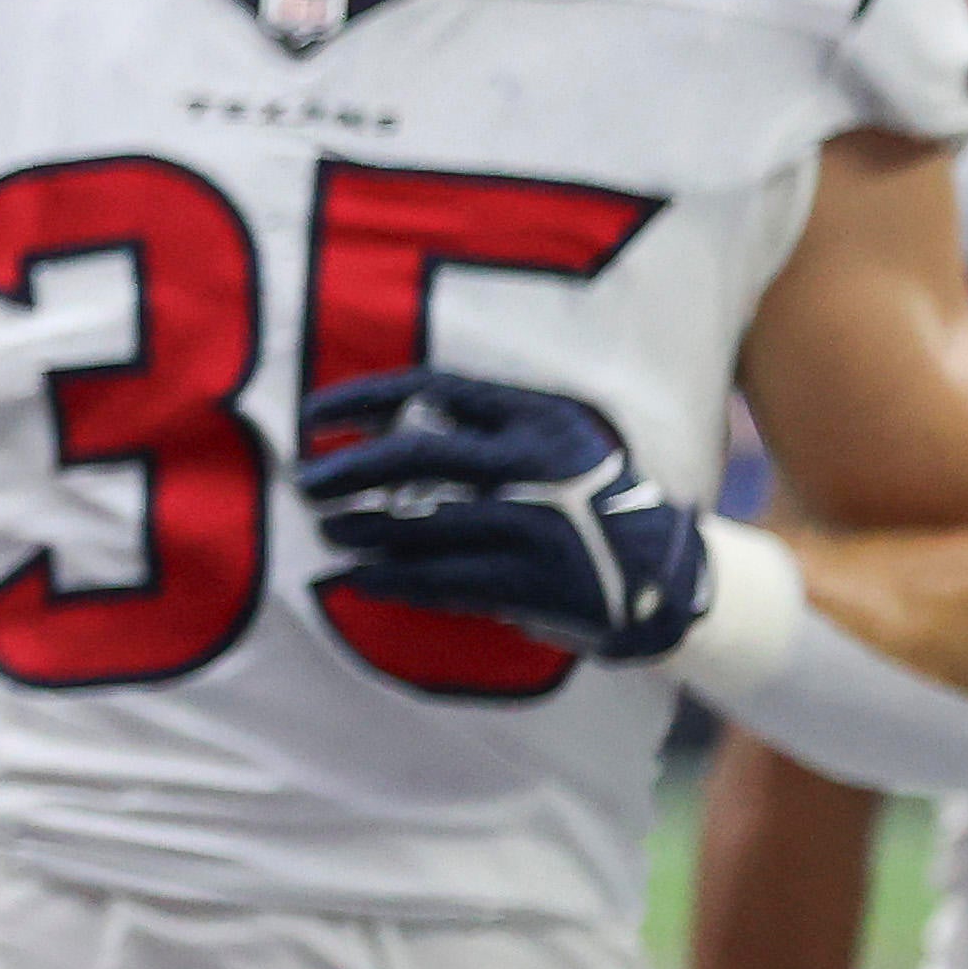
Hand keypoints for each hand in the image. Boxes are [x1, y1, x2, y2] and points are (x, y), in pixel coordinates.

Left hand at [296, 369, 710, 661]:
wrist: (663, 575)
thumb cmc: (582, 502)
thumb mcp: (551, 443)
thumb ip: (481, 430)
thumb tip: (375, 429)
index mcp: (538, 416)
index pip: (431, 387)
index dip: (362, 398)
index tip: (312, 415)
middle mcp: (537, 462)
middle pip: (414, 454)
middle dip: (346, 468)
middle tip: (304, 482)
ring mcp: (536, 523)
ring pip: (418, 522)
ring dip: (358, 528)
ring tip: (328, 529)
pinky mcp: (532, 581)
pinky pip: (438, 579)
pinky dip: (387, 579)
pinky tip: (353, 579)